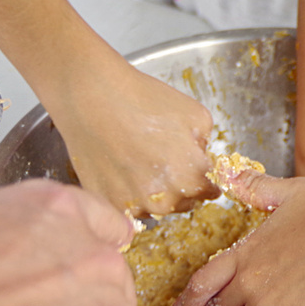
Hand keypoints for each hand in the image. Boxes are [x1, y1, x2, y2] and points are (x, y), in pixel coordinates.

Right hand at [46, 59, 218, 216]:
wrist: (93, 97)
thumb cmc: (145, 101)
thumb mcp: (197, 116)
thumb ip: (206, 146)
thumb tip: (201, 159)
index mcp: (191, 180)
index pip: (210, 191)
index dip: (205, 177)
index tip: (196, 168)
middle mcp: (164, 202)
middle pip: (183, 202)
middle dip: (181, 184)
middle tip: (165, 159)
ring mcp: (133, 206)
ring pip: (155, 207)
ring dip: (154, 192)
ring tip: (140, 160)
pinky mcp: (107, 204)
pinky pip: (128, 207)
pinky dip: (128, 193)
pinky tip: (122, 168)